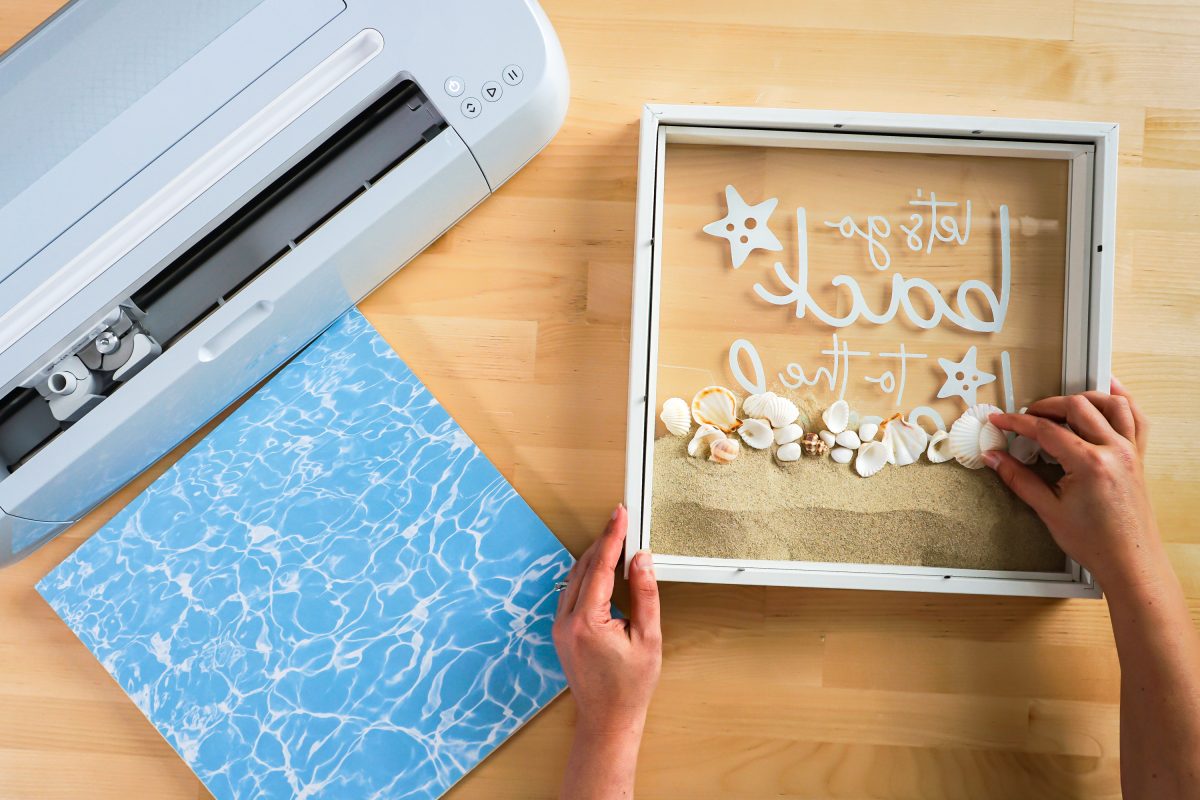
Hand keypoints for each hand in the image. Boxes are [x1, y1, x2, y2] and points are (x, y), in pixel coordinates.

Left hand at [553, 504, 660, 737]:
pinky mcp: (560, 631)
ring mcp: (559, 626)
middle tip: (622, 522)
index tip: (620, 514)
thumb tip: (641, 560)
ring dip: (594, 558)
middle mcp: (566, 621)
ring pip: (573, 577)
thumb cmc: (630, 687)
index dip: (612, 536)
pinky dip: (587, 575)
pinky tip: (603, 569)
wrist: (607, 720)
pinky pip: (570, 592)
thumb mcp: (648, 638)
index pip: (599, 567)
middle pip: (583, 567)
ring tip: (617, 541)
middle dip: (603, 543)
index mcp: (586, 622)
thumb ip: (645, 594)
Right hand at [985, 379, 1161, 590]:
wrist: (1129, 562)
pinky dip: (1123, 402)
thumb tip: (995, 459)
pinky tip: (1109, 393)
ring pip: (1111, 404)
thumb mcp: (1048, 510)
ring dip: (1083, 397)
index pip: (1046, 429)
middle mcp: (1114, 451)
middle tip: (1025, 417)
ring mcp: (1130, 452)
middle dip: (1046, 405)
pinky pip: (1137, 419)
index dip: (1017, 422)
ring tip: (1062, 404)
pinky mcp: (1138, 457)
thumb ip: (1018, 478)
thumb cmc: (1096, 542)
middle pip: (1077, 406)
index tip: (1001, 421)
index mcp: (1090, 463)